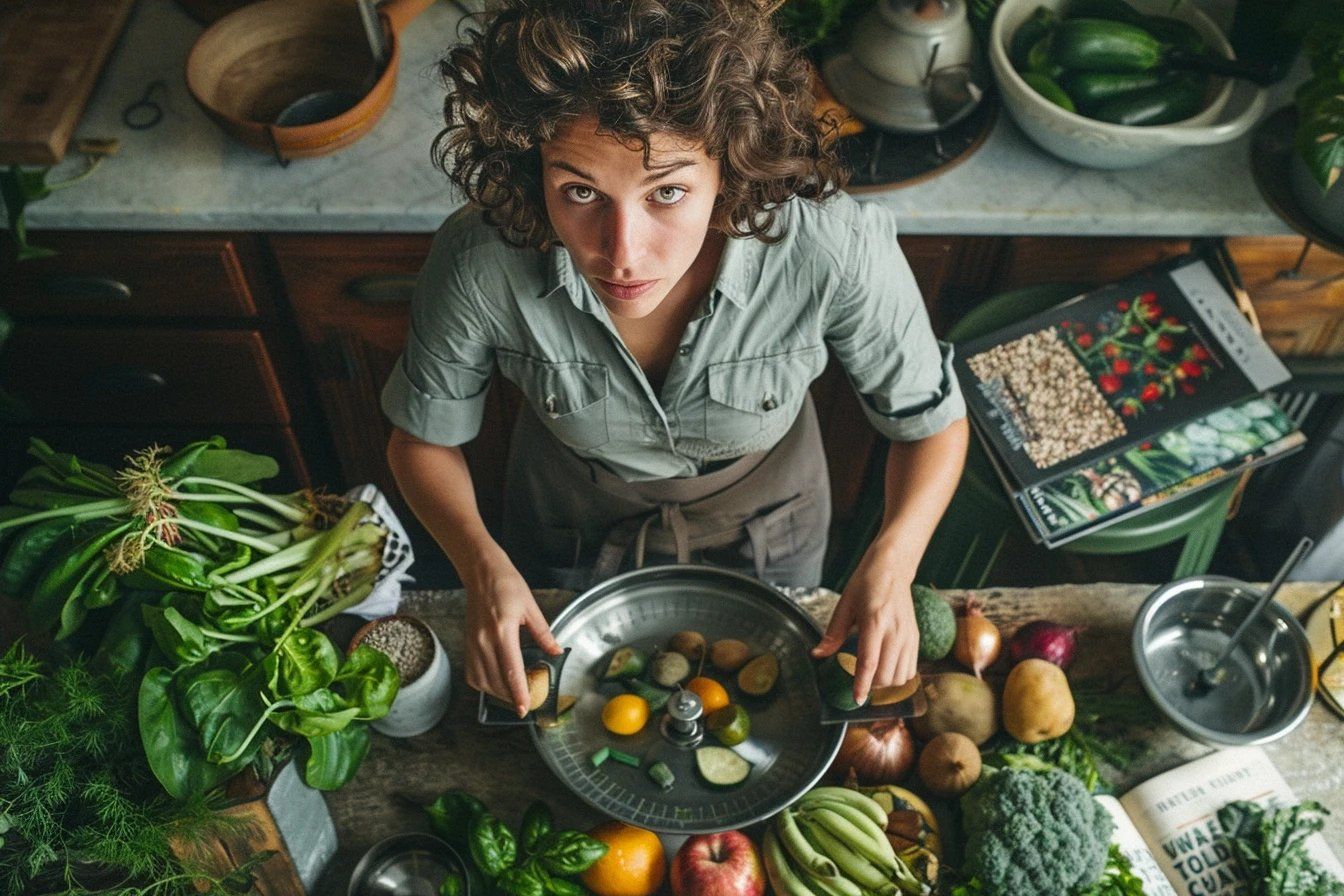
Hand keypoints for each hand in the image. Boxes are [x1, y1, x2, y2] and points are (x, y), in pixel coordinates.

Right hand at [464, 558, 562, 716]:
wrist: (481, 572)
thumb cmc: (507, 584)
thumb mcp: (531, 607)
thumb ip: (543, 633)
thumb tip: (556, 651)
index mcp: (502, 630)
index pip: (511, 670)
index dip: (518, 692)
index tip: (524, 708)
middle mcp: (484, 640)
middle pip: (496, 680)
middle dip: (511, 696)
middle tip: (525, 703)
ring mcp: (473, 643)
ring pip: (482, 680)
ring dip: (497, 692)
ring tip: (513, 694)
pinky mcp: (467, 643)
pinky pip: (472, 672)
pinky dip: (483, 683)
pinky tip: (496, 683)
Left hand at [810, 543, 918, 704]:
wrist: (893, 568)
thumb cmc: (866, 584)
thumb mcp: (844, 605)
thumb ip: (833, 633)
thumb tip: (818, 655)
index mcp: (874, 622)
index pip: (869, 663)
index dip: (861, 685)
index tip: (856, 700)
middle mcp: (895, 632)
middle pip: (886, 675)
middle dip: (871, 686)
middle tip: (857, 682)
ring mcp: (909, 636)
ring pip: (901, 676)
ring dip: (885, 683)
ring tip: (872, 676)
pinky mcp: (916, 638)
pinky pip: (911, 669)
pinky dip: (898, 676)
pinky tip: (886, 669)